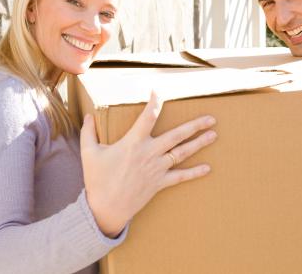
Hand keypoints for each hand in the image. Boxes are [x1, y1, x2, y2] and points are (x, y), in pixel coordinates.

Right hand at [80, 92, 216, 236]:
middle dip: (195, 126)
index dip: (154, 104)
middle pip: (176, 136)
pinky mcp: (159, 183)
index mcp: (133, 143)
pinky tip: (207, 168)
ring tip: (213, 135)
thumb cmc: (97, 180)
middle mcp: (149, 153)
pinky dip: (194, 173)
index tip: (158, 92)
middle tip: (211, 119)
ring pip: (182, 153)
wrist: (105, 209)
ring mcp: (157, 169)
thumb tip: (88, 115)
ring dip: (199, 144)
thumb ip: (88, 132)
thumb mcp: (89, 153)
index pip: (147, 118)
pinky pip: (180, 177)